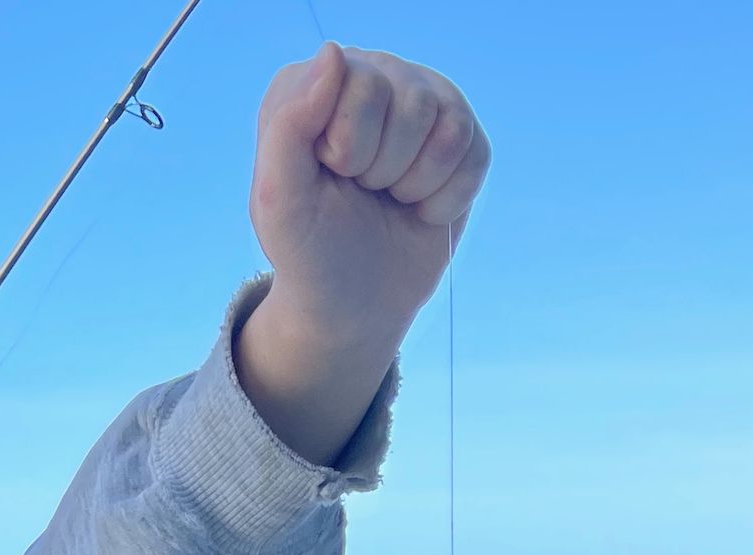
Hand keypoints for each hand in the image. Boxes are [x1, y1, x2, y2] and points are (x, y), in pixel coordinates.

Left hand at [250, 41, 489, 356]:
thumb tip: (334, 53)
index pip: (358, 82)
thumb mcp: (279, 204)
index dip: (348, 147)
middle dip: (382, 168)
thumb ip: (287, 128)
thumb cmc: (310, 251)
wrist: (353, 303)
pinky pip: (473, 154)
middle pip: (408, 101)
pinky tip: (417, 206)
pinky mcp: (457, 131)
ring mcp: (416, 98)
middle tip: (361, 191)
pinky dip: (445, 199)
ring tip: (387, 197)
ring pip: (447, 127)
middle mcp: (366, 75)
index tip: (330, 176)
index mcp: (310, 84)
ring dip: (413, 184)